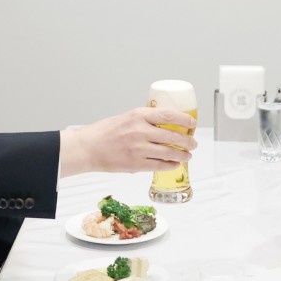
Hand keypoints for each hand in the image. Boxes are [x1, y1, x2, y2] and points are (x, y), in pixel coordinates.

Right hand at [59, 107, 196, 175]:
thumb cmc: (105, 132)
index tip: (193, 123)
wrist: (87, 148)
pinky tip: (175, 164)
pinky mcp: (136, 164)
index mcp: (138, 115)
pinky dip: (170, 165)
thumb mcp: (126, 118)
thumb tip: (166, 125)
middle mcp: (140, 131)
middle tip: (193, 143)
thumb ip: (145, 121)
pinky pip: (160, 165)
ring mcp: (138, 148)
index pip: (169, 115)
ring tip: (188, 155)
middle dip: (188, 141)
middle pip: (173, 136)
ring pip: (169, 152)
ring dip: (183, 154)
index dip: (185, 119)